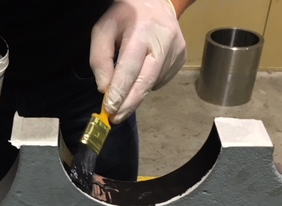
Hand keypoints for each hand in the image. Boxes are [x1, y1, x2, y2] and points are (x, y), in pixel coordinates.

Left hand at [90, 0, 186, 122]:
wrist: (156, 2)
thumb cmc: (125, 16)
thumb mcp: (104, 29)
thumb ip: (100, 58)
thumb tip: (104, 88)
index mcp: (142, 30)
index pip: (130, 67)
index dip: (120, 91)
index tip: (110, 109)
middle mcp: (164, 40)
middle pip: (146, 80)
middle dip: (129, 103)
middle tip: (115, 118)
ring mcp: (177, 50)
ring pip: (152, 83)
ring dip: (136, 91)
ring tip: (126, 83)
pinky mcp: (182, 57)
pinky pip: (160, 80)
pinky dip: (147, 83)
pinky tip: (142, 70)